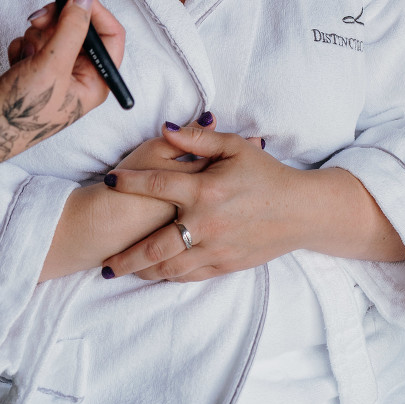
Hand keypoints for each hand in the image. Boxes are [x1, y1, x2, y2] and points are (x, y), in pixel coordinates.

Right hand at [0, 0, 126, 186]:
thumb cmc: (21, 112)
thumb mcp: (53, 64)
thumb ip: (73, 27)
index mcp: (96, 83)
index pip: (111, 35)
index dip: (96, 9)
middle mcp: (80, 78)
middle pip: (81, 28)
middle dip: (58, 20)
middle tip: (39, 16)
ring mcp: (57, 73)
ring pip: (56, 31)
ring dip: (38, 34)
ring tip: (27, 51)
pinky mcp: (36, 69)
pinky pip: (37, 40)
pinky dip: (25, 44)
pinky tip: (17, 60)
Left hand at [100, 120, 299, 282]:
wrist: (301, 212)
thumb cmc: (267, 174)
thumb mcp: (235, 147)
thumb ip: (198, 137)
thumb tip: (165, 127)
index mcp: (205, 189)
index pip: (156, 184)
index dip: (129, 182)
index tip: (108, 182)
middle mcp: (206, 223)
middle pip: (154, 245)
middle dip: (126, 255)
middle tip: (104, 260)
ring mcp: (215, 249)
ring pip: (170, 267)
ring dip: (143, 271)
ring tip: (122, 271)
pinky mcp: (226, 266)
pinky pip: (190, 275)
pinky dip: (169, 276)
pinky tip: (156, 274)